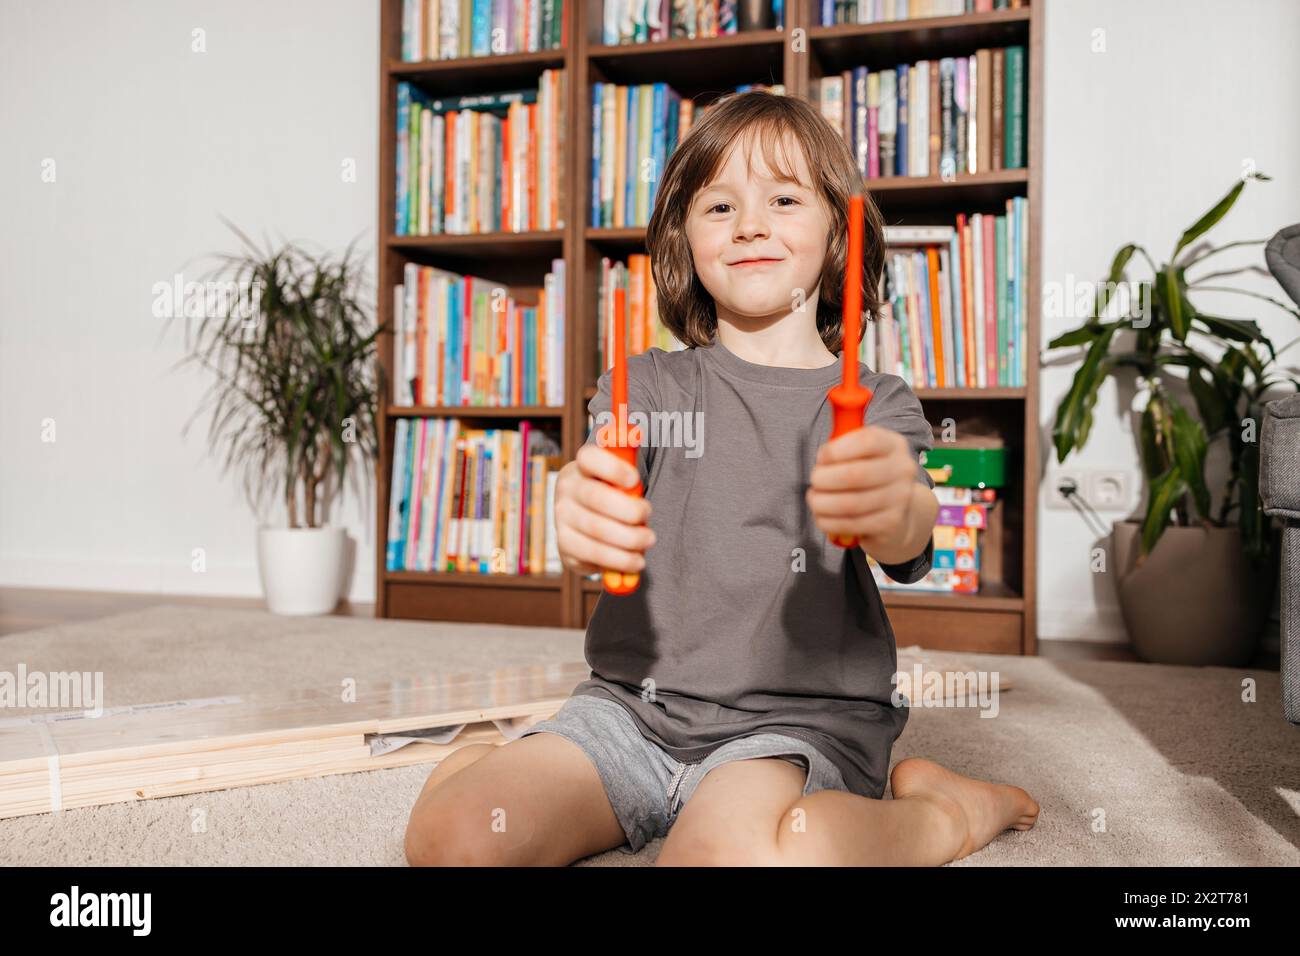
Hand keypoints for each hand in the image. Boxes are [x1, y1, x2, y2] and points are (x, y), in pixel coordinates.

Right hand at [554, 444, 655, 576]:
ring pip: (596, 529)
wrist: (589, 522)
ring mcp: (562, 518)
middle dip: (629, 510)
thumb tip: (640, 445)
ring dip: (628, 538)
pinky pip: (592, 554)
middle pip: (596, 497)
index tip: (635, 479)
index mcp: (581, 466)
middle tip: (648, 516)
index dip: (612, 468)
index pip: (590, 458)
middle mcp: (566, 490)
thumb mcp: (621, 478)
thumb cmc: (613, 494)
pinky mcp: (564, 545)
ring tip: (648, 540)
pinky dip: (618, 560)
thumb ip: (630, 471)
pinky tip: (635, 561)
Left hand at [806, 425, 915, 545]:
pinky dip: (829, 521)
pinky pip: (852, 523)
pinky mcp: (891, 523)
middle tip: (814, 481)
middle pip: (856, 475)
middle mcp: (902, 469)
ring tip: (814, 499)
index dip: (836, 450)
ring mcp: (899, 498)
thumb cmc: (869, 474)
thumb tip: (822, 456)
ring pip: (851, 503)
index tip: (821, 458)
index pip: (867, 441)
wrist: (897, 508)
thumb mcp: (862, 452)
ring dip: (823, 502)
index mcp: (893, 444)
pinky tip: (822, 516)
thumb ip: (842, 447)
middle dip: (825, 479)